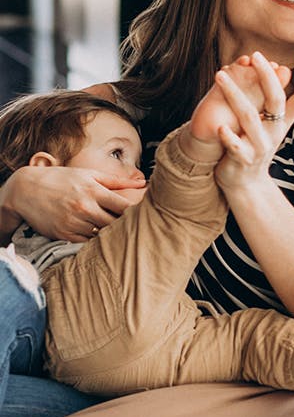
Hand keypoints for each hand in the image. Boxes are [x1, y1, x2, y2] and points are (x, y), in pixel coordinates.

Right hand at [0, 165, 145, 242]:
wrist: (27, 189)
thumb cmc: (62, 179)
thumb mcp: (89, 174)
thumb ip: (117, 181)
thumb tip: (143, 183)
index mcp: (94, 191)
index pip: (124, 207)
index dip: (137, 212)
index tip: (144, 214)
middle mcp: (85, 208)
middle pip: (116, 223)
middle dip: (126, 225)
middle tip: (135, 226)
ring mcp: (73, 222)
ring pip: (102, 234)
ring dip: (110, 233)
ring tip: (118, 231)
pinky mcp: (64, 235)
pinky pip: (87, 242)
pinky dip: (94, 239)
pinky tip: (98, 234)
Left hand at [213, 53, 293, 192]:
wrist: (246, 183)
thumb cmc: (254, 145)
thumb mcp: (268, 124)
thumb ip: (270, 101)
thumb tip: (276, 68)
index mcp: (283, 121)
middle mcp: (276, 131)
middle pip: (277, 100)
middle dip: (267, 76)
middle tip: (256, 55)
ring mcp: (261, 146)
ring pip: (250, 117)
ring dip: (234, 94)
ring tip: (220, 75)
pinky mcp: (244, 160)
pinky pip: (237, 146)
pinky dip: (229, 136)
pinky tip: (221, 126)